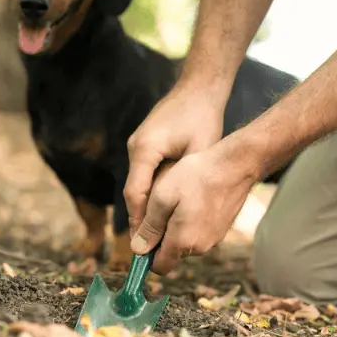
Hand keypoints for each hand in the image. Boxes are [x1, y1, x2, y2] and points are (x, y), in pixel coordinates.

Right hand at [124, 81, 228, 234]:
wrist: (198, 88)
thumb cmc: (203, 117)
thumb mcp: (199, 151)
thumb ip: (185, 181)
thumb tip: (180, 213)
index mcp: (144, 150)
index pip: (135, 194)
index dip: (139, 222)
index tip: (144, 246)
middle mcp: (135, 148)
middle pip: (134, 193)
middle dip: (142, 221)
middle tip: (149, 249)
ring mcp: (138, 145)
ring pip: (138, 185)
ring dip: (147, 208)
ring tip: (157, 235)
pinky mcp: (145, 145)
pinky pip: (145, 175)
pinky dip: (152, 193)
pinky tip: (165, 210)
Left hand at [128, 140, 259, 274]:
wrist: (235, 165)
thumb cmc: (196, 176)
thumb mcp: (163, 197)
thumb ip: (150, 227)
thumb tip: (138, 250)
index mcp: (183, 242)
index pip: (160, 266)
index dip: (147, 255)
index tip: (143, 236)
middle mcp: (200, 246)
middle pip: (172, 252)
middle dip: (162, 236)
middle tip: (161, 206)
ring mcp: (214, 238)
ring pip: (186, 240)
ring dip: (178, 227)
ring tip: (180, 198)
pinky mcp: (222, 229)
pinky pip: (200, 232)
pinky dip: (193, 220)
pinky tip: (194, 198)